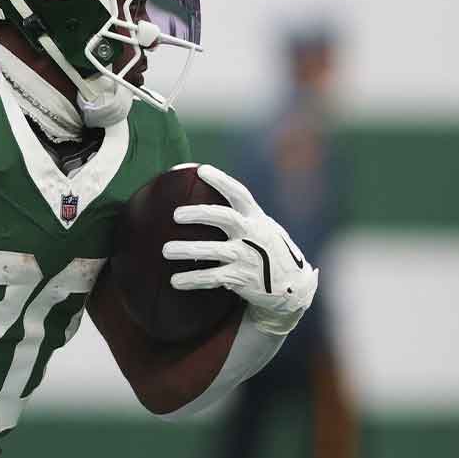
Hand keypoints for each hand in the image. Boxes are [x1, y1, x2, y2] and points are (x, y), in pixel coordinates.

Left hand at [164, 164, 318, 333]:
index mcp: (256, 219)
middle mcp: (252, 234)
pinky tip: (174, 281)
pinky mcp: (241, 278)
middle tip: (176, 215)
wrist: (293, 287)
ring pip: (213, 250)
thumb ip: (243, 217)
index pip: (240, 194)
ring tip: (165, 250)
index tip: (202, 170)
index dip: (222, 181)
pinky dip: (192, 279)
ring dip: (188, 250)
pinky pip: (212, 278)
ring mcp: (247, 256)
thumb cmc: (269, 252)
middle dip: (200, 214)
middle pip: (224, 217)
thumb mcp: (263, 229)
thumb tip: (208, 201)